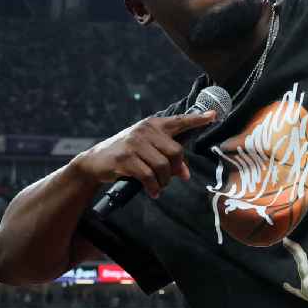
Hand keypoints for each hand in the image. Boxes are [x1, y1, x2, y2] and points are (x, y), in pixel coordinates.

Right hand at [70, 111, 216, 197]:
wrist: (94, 161)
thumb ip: (165, 155)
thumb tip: (184, 174)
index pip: (179, 120)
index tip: (213, 115)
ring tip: (160, 186)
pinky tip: (153, 192)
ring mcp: (134, 144)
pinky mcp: (125, 159)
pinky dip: (153, 187)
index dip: (197, 119)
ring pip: (163, 166)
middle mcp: (144, 130)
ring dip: (164, 181)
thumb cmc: (125, 154)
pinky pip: (148, 176)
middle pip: (176, 151)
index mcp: (152, 125)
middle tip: (172, 178)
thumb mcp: (144, 147)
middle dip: (177, 168)